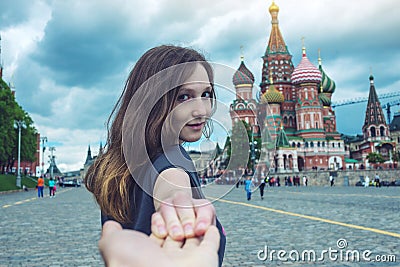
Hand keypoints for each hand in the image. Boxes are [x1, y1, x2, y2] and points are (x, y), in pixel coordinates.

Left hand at [99, 220, 219, 266]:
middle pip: (176, 233)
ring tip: (187, 221)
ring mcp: (189, 258)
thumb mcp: (113, 244)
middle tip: (172, 225)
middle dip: (175, 221)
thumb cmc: (135, 263)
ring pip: (193, 234)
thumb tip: (111, 225)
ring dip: (191, 222)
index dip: (158, 223)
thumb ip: (111, 233)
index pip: (158, 235)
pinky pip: (212, 239)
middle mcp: (170, 259)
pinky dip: (211, 230)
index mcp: (150, 257)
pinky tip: (208, 224)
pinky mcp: (207, 256)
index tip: (157, 217)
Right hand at [151, 191, 215, 240]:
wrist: (180, 225)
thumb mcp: (206, 231)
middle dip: (186, 219)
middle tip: (189, 233)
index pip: (204, 208)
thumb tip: (206, 233)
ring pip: (168, 207)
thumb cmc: (195, 231)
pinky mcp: (157, 214)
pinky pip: (155, 216)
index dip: (202, 219)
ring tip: (177, 236)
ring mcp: (169, 206)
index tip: (201, 230)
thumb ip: (207, 231)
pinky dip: (159, 225)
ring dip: (173, 222)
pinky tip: (163, 234)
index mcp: (201, 206)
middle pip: (183, 202)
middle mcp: (184, 201)